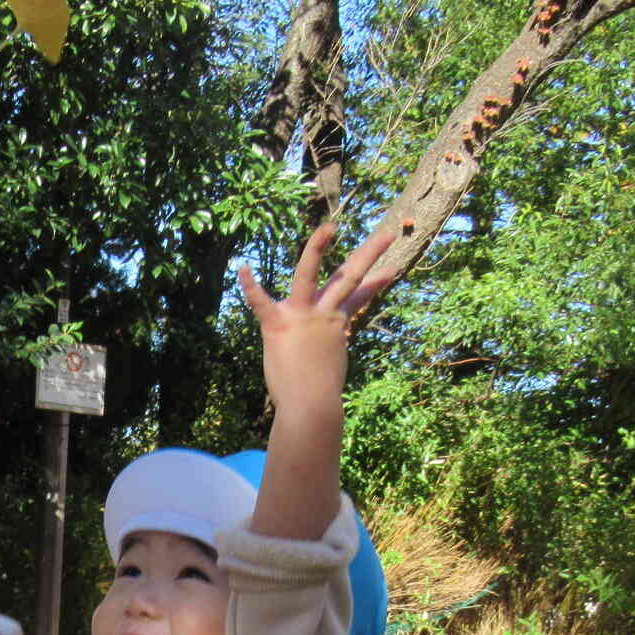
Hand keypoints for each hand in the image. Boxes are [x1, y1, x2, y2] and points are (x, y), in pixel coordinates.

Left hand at [237, 222, 401, 423]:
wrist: (310, 407)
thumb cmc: (317, 392)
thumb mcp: (330, 362)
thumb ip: (329, 344)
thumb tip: (332, 343)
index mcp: (336, 322)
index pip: (359, 296)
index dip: (377, 283)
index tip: (392, 270)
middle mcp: (323, 314)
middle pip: (351, 276)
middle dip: (372, 252)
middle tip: (391, 232)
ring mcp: (302, 317)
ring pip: (310, 274)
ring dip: (318, 248)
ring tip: (329, 227)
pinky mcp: (277, 326)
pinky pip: (261, 302)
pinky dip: (250, 287)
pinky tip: (243, 269)